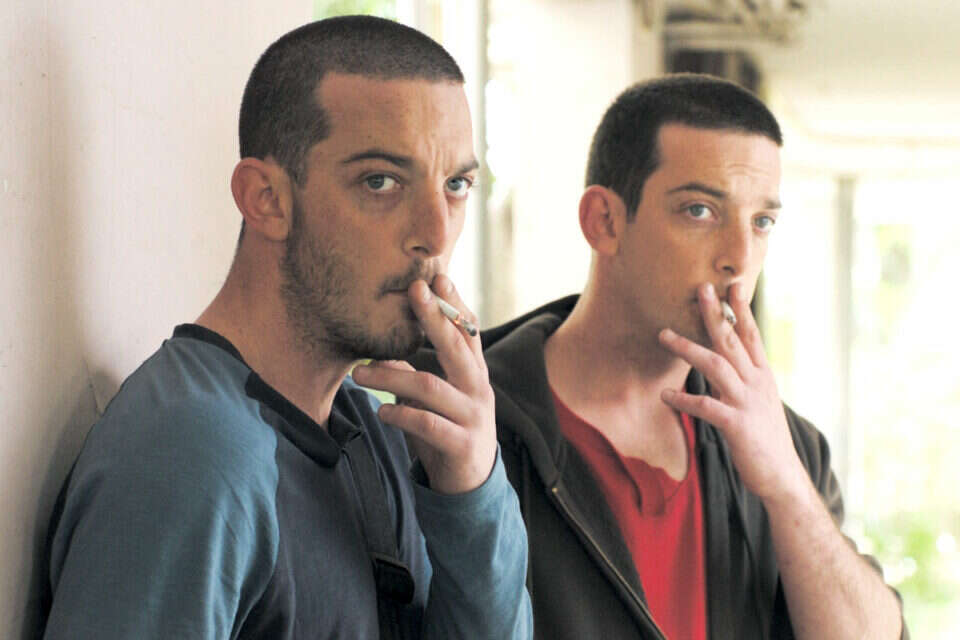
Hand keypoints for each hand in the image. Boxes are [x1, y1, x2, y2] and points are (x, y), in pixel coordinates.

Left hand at [351, 274, 496, 494]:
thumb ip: (411, 373)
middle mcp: (479, 389)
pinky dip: (401, 414)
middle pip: (456, 345)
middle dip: (434, 316)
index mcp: (474, 372)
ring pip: (431, 386)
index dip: (455, 303)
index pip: (468, 330)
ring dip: (390, 377)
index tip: (437, 277)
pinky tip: (381, 412)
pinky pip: (429, 424)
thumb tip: (377, 351)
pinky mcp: (463, 444)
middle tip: (413, 291)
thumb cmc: (447, 430)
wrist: (470, 486)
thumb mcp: (432, 399)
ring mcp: (474, 416)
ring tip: (359, 373)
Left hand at [658, 281, 808, 503]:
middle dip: (716, 314)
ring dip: (688, 348)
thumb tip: (723, 361)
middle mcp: (757, 383)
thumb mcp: (758, 402)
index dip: (741, 310)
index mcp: (762, 376)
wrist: (783, 478)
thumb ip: (742, 380)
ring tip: (663, 335)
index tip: (730, 285)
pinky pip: (707, 407)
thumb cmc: (764, 439)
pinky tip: (664, 395)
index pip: (751, 335)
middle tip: (700, 289)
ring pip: (717, 366)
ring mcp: (748, 403)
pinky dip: (684, 399)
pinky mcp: (737, 425)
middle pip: (734, 340)